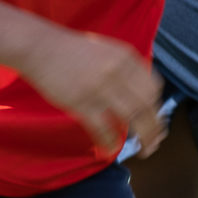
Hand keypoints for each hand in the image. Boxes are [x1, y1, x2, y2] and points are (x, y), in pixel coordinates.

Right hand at [22, 28, 164, 157]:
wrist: (40, 47)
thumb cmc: (72, 50)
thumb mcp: (106, 50)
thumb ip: (125, 67)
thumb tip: (140, 92)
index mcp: (126, 57)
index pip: (153, 87)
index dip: (157, 107)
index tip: (155, 119)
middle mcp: (117, 71)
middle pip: (147, 106)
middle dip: (155, 128)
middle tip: (155, 142)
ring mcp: (100, 87)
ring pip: (132, 118)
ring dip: (143, 138)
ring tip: (144, 151)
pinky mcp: (81, 102)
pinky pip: (103, 128)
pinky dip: (111, 141)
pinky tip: (112, 149)